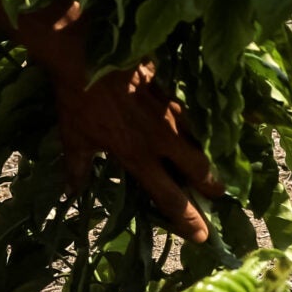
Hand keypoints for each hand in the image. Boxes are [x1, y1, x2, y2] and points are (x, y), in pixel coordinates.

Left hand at [18, 8, 220, 241]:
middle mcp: (160, 140)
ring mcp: (170, 113)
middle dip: (212, 186)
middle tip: (220, 195)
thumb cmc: (78, 99)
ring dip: (210, 154)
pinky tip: (212, 122)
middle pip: (198, 169)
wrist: (87, 54)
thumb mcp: (74, 138)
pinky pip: (194, 110)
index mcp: (137, 157)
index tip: (203, 237)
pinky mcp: (172, 89)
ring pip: (201, 139)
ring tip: (219, 163)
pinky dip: (203, 120)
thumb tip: (71, 192)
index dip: (188, 220)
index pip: (169, 198)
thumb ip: (78, 168)